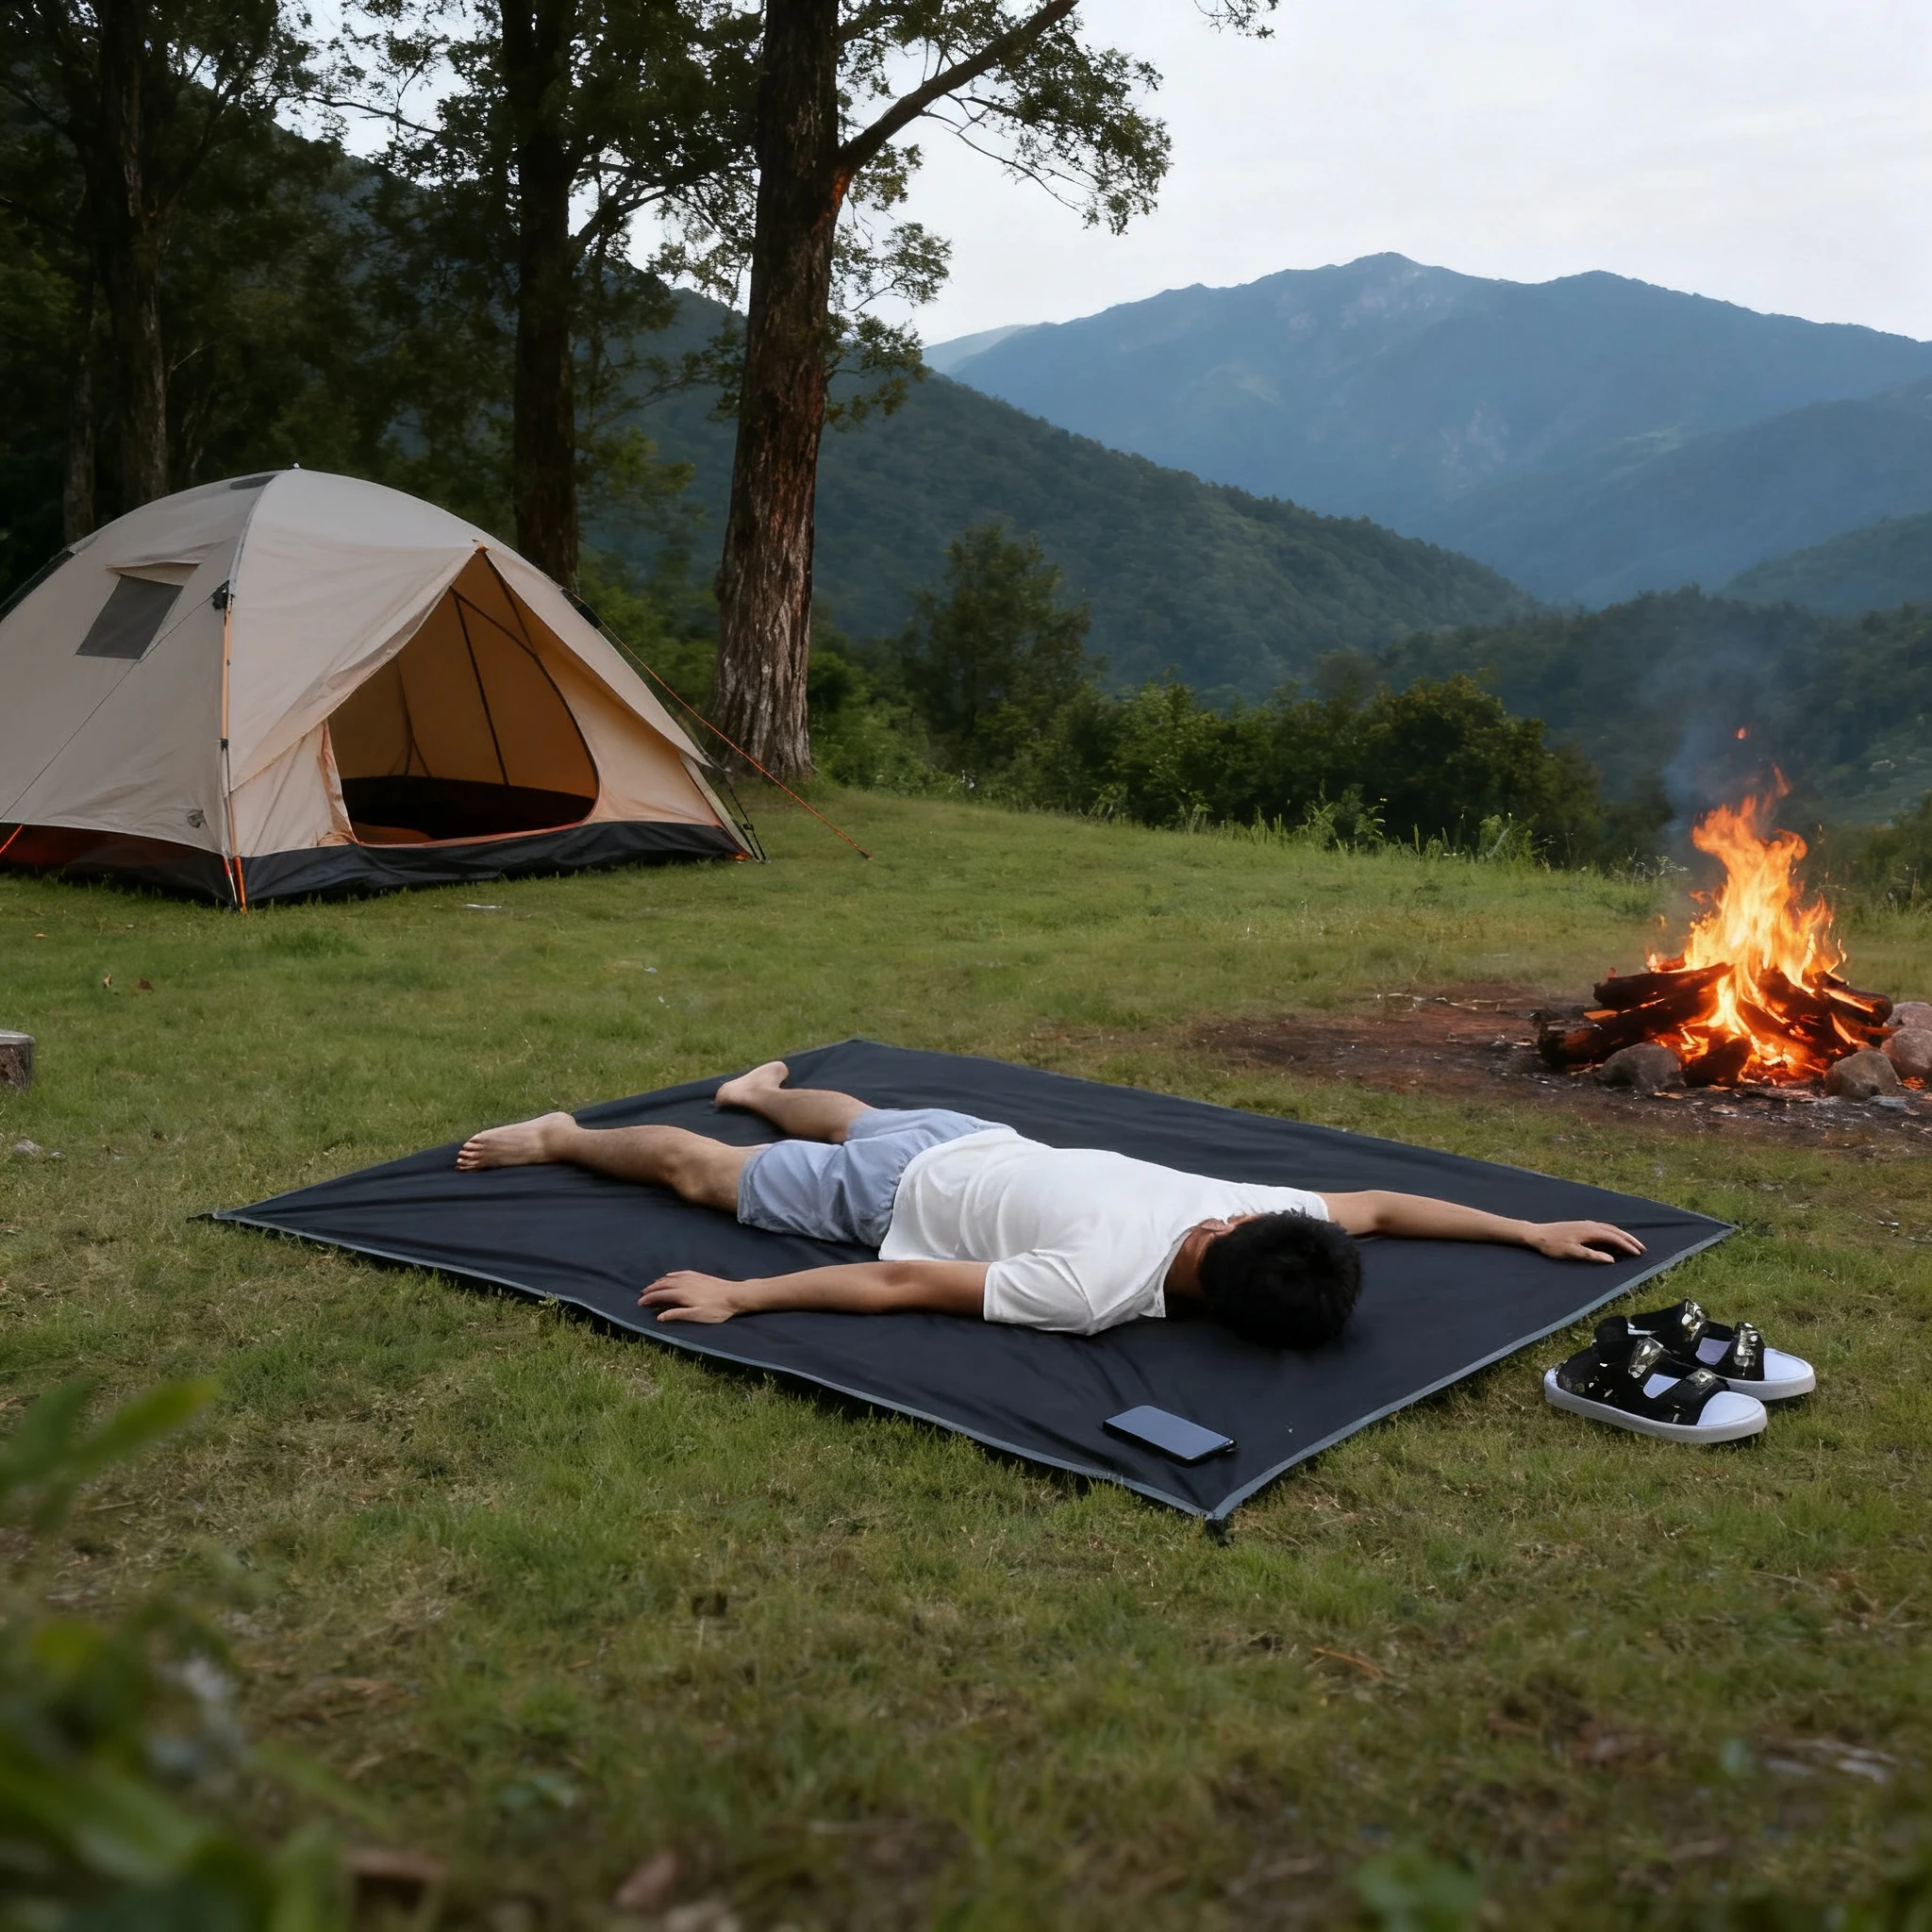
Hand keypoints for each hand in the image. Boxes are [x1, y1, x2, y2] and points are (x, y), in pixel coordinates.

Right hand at [639, 1270, 745, 1321]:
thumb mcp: (697, 1316)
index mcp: (682, 1294)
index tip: (640, 1302)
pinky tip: (669, 1275)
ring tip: (651, 1286)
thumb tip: (659, 1317)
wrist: (734, 1295)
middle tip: (642, 1295)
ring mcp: (691, 1278)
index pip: (660, 1295)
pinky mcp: (698, 1275)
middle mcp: (684, 1283)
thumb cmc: (716, 1309)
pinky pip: (680, 1273)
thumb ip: (677, 1315)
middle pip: (663, 1285)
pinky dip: (671, 1274)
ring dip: (659, 1282)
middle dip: (651, 1290)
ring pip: (670, 1278)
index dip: (649, 1298)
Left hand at [1524, 1220, 1644, 1262]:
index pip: (1614, 1238)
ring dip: (1622, 1236)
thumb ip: (1592, 1255)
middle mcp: (1590, 1225)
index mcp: (1590, 1231)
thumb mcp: (1572, 1252)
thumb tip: (1612, 1259)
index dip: (1627, 1246)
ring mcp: (1586, 1224)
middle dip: (1629, 1239)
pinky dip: (1613, 1233)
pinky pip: (1603, 1228)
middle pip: (1615, 1231)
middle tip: (1642, 1249)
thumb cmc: (1552, 1245)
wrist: (1536, 1233)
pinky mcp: (1581, 1226)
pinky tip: (1613, 1238)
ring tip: (1632, 1244)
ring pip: (1609, 1228)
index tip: (1638, 1254)